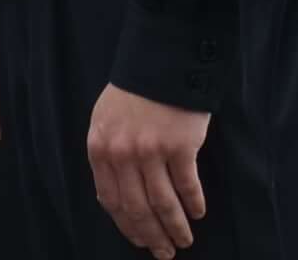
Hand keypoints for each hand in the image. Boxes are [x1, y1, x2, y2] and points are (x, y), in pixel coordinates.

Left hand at [87, 84, 210, 254]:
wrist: (162, 56)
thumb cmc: (134, 89)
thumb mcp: (105, 119)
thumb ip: (107, 155)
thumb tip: (114, 199)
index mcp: (100, 149)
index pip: (111, 201)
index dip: (127, 227)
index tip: (140, 241)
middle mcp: (122, 154)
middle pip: (137, 209)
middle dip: (151, 236)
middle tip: (165, 253)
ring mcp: (151, 150)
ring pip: (162, 204)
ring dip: (174, 228)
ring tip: (183, 241)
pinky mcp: (179, 145)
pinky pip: (187, 185)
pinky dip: (193, 203)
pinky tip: (197, 213)